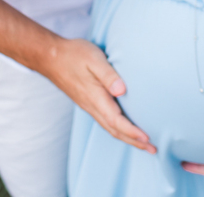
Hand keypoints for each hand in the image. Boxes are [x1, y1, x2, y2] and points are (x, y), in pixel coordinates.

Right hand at [39, 36, 156, 154]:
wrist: (50, 57)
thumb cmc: (74, 55)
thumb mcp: (93, 59)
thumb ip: (108, 74)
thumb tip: (122, 90)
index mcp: (95, 97)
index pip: (116, 121)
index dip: (132, 131)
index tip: (147, 138)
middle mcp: (92, 106)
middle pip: (115, 130)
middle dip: (134, 141)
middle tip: (153, 149)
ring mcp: (89, 106)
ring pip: (110, 128)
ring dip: (127, 137)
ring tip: (143, 143)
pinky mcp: (88, 102)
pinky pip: (105, 121)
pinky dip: (118, 129)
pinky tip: (124, 128)